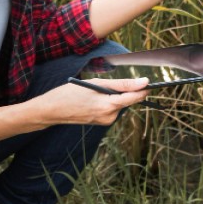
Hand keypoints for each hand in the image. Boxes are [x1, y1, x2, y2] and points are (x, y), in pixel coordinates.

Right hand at [30, 77, 149, 125]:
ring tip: (94, 91)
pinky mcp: (102, 122)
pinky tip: (92, 99)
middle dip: (122, 90)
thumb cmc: (70, 94)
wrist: (51, 111)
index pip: (134, 97)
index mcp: (108, 106)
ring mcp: (105, 121)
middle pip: (126, 100)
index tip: (150, 81)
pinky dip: (107, 100)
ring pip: (119, 103)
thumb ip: (122, 84)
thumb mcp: (96, 83)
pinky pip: (111, 108)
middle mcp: (109, 117)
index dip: (143, 89)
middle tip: (104, 83)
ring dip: (112, 95)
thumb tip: (143, 82)